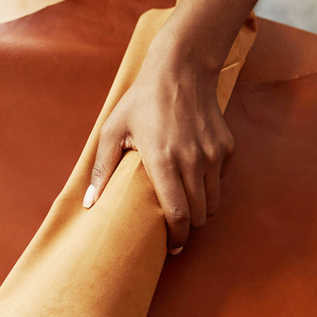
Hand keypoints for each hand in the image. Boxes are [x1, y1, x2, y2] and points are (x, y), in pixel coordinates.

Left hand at [84, 46, 232, 254]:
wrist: (181, 69)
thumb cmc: (141, 101)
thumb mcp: (113, 129)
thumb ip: (102, 167)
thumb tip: (89, 202)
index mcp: (162, 160)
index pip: (177, 213)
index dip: (176, 237)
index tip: (171, 247)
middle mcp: (193, 160)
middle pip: (199, 215)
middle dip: (188, 227)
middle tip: (174, 226)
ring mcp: (213, 154)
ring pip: (213, 202)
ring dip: (201, 209)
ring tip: (184, 204)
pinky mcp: (227, 147)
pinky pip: (221, 180)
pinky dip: (210, 185)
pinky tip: (193, 175)